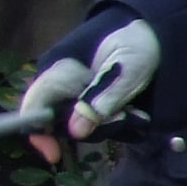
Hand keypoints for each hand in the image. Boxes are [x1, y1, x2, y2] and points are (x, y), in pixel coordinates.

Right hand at [19, 21, 158, 141]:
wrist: (153, 32)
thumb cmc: (135, 42)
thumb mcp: (124, 69)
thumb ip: (101, 97)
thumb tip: (75, 131)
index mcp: (59, 72)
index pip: (33, 107)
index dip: (38, 133)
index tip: (56, 154)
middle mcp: (62, 86)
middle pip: (60, 124)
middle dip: (93, 128)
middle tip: (125, 118)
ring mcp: (78, 96)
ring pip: (82, 127)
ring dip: (109, 125)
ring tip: (134, 111)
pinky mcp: (93, 102)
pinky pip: (97, 123)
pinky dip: (116, 123)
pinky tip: (135, 113)